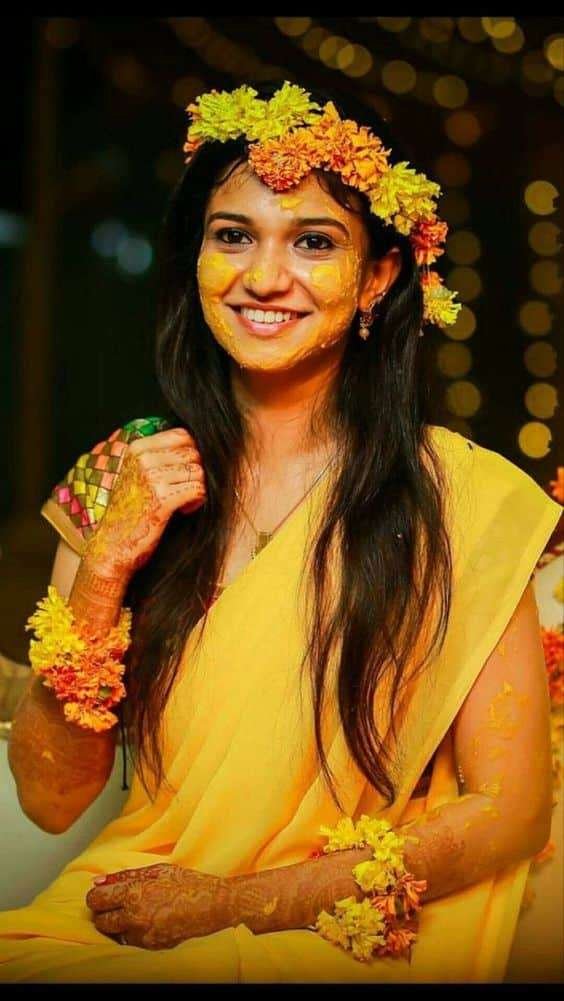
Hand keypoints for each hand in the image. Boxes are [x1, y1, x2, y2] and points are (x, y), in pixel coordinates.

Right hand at [82, 427, 206, 579]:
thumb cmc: (131, 511)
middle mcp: (143, 458)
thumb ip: (161, 457)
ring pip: (198, 472)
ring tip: (183, 503)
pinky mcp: (162, 499)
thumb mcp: (139, 474)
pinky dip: (197, 502)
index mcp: (137, 448)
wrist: (111, 545)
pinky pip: (198, 490)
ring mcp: (152, 477)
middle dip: (196, 473)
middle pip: (193, 453)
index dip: (192, 453)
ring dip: (197, 489)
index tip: (184, 473)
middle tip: (185, 492)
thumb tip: (199, 446)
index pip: (182, 435)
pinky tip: (184, 510)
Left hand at [86, 863, 234, 949]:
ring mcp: (143, 936)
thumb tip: (98, 881)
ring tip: (135, 911)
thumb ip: (125, 877)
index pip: (96, 900)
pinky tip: (147, 920)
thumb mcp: (157, 871)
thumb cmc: (187, 883)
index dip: (97, 897)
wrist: (213, 906)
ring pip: (114, 934)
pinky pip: (131, 942)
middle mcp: (135, 918)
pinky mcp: (152, 947)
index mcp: (135, 894)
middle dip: (104, 912)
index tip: (103, 894)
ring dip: (118, 924)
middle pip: (100, 921)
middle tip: (117, 903)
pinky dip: (133, 932)